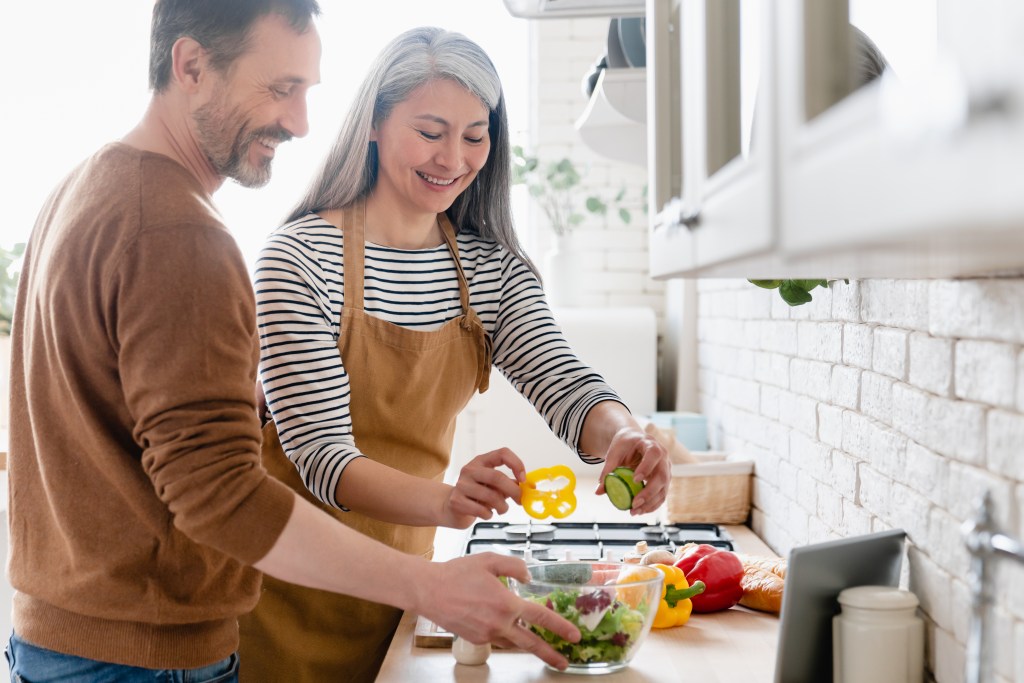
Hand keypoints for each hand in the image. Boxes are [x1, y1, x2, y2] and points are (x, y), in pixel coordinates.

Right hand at [416, 553, 580, 669]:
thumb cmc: (458, 573)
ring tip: (541, 649)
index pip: (540, 618)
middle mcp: (498, 623)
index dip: (560, 627)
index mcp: (506, 603)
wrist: (429, 591)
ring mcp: (486, 634)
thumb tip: (528, 577)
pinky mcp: (476, 639)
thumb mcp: (490, 559)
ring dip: (528, 646)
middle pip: (531, 643)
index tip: (574, 635)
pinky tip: (506, 627)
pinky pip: (497, 639)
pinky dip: (506, 635)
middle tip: (564, 662)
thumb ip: (514, 566)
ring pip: (514, 642)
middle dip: (550, 654)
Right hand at [441, 448, 525, 527]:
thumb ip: (510, 484)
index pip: (502, 453)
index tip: (523, 479)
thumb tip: (529, 487)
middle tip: (519, 500)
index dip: (516, 464)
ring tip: (502, 509)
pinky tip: (487, 513)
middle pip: (497, 477)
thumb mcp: (493, 485)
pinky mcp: (457, 501)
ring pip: (491, 496)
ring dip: (502, 506)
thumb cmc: (477, 495)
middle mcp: (470, 469)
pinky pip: (481, 510)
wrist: (452, 508)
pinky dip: (489, 514)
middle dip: (513, 490)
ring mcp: (461, 484)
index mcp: (481, 461)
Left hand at [594, 426, 669, 513]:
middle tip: (634, 503)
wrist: (635, 439)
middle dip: (649, 492)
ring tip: (635, 512)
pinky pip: (662, 495)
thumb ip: (608, 469)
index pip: (653, 454)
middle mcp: (663, 457)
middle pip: (662, 476)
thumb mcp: (615, 452)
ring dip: (650, 503)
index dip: (646, 467)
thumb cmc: (625, 444)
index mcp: (651, 445)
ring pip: (663, 489)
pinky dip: (652, 505)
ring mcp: (666, 470)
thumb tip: (598, 491)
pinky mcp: (664, 480)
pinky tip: (641, 511)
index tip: (635, 480)